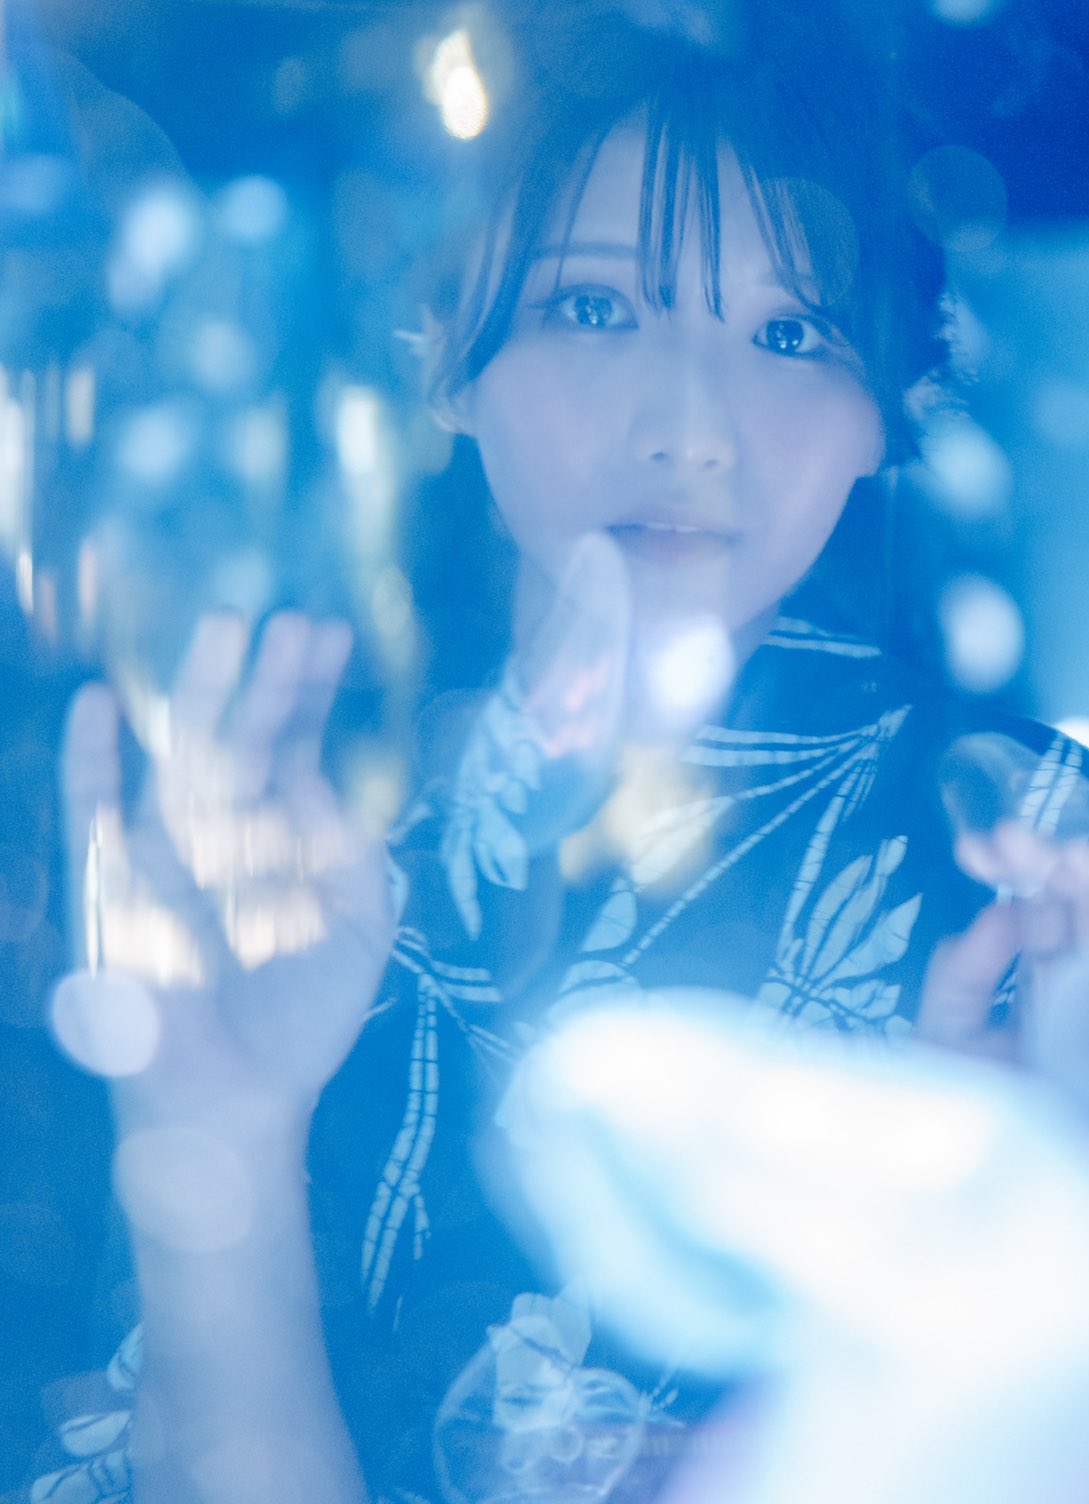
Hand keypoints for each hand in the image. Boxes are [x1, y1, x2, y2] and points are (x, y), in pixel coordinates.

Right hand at [54, 611, 393, 1149]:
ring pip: (185, 758)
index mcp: (277, 833)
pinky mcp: (114, 891)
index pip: (294, 743)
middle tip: (295, 619)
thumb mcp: (358, 924)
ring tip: (225, 630)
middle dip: (270, 681)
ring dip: (202, 695)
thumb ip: (356, 850)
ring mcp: (164, 854)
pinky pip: (93, 817)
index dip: (312, 692)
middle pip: (245, 736)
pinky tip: (101, 706)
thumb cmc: (300, 1016)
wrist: (236, 1105)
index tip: (335, 633)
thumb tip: (332, 781)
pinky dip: (92, 763)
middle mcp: (220, 829)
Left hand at [918, 823, 1088, 1124]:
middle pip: (1086, 908)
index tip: (976, 846)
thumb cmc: (987, 1133)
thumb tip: (1000, 912)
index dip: (1013, 872)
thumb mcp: (946, 1045)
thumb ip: (961, 977)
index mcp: (1047, 993)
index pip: (1039, 916)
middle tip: (1009, 837)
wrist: (1040, 1216)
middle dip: (1049, 864)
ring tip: (1066, 854)